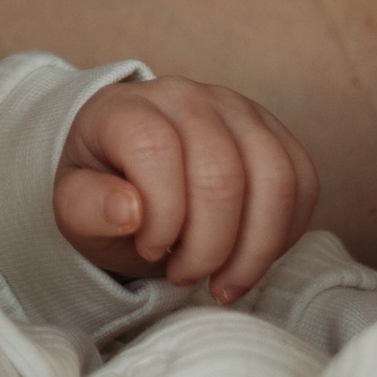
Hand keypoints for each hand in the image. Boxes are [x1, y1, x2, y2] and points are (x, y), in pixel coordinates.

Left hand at [53, 77, 317, 298]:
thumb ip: (89, 209)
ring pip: (275, 179)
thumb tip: (131, 210)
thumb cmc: (102, 192)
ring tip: (223, 279)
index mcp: (125, 108)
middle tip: (185, 273)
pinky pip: (303, 182)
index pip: (156, 153)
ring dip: (255, 249)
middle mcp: (185, 97)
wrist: (129, 170)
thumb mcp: (72, 209)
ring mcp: (236, 108)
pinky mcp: (273, 131)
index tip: (149, 249)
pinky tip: (250, 254)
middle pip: (222, 175)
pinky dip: (285, 233)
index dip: (160, 218)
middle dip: (209, 248)